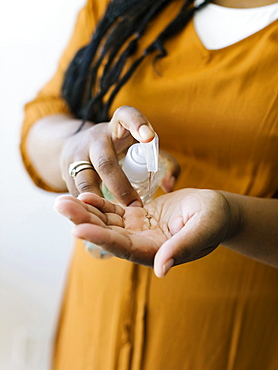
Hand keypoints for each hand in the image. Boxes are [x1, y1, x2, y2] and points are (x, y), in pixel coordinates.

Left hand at [54, 189, 236, 276]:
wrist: (216, 210)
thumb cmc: (215, 220)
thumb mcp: (203, 229)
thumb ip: (183, 247)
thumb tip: (162, 269)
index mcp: (157, 252)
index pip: (124, 247)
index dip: (101, 239)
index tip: (78, 229)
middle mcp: (143, 244)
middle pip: (108, 235)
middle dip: (84, 221)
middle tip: (60, 206)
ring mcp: (139, 230)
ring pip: (107, 223)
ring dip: (86, 212)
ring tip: (63, 201)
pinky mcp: (139, 217)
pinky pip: (116, 212)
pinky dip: (100, 205)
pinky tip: (85, 196)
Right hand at [60, 106, 178, 205]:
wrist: (77, 146)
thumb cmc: (120, 149)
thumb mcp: (139, 148)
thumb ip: (164, 162)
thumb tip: (169, 186)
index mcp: (117, 127)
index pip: (126, 116)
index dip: (137, 124)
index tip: (149, 137)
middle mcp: (95, 139)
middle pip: (106, 163)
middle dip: (121, 186)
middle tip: (136, 205)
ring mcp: (77, 155)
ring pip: (85, 181)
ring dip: (101, 201)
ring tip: (115, 216)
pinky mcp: (65, 172)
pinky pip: (76, 193)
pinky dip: (88, 207)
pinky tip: (98, 217)